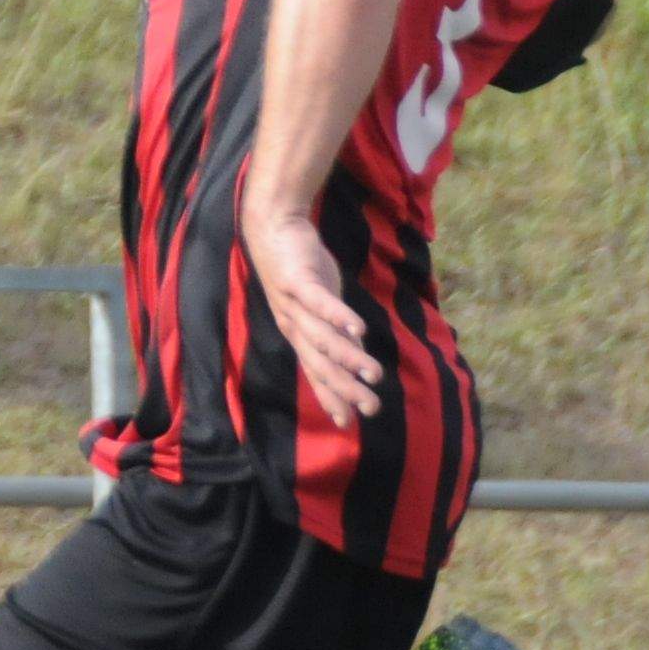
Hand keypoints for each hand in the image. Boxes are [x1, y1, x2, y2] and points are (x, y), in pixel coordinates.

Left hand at [244, 205, 382, 425]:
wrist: (275, 226)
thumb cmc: (301, 268)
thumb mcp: (321, 303)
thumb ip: (336, 329)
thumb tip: (356, 351)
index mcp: (299, 334)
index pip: (315, 373)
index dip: (330, 397)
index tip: (348, 423)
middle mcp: (293, 325)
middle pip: (320, 364)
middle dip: (345, 388)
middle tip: (371, 408)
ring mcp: (294, 305)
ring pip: (322, 339)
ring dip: (348, 358)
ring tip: (374, 375)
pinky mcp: (299, 281)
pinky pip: (320, 303)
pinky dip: (338, 317)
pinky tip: (359, 330)